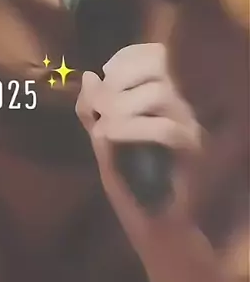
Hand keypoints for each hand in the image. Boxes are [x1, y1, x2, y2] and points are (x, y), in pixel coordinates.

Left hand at [76, 43, 201, 241]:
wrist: (152, 226)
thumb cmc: (129, 184)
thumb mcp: (102, 143)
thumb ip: (92, 110)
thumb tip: (89, 75)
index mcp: (159, 99)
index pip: (154, 55)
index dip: (127, 56)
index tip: (104, 72)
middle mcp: (177, 107)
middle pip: (156, 68)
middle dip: (119, 82)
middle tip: (101, 110)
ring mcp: (188, 126)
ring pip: (160, 94)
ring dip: (122, 107)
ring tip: (105, 129)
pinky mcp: (192, 151)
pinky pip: (164, 128)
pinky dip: (131, 129)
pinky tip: (110, 137)